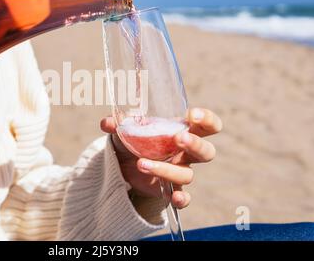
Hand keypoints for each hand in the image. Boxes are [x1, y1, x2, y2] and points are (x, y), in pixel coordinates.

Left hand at [100, 108, 222, 208]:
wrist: (125, 165)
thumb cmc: (134, 140)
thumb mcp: (126, 129)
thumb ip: (119, 124)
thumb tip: (106, 123)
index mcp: (182, 131)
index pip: (208, 125)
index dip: (207, 120)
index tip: (193, 114)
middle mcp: (186, 153)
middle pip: (206, 151)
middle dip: (195, 144)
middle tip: (179, 138)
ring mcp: (179, 172)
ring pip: (187, 174)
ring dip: (166, 169)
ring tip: (141, 163)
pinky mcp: (171, 189)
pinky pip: (184, 197)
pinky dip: (182, 199)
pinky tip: (175, 198)